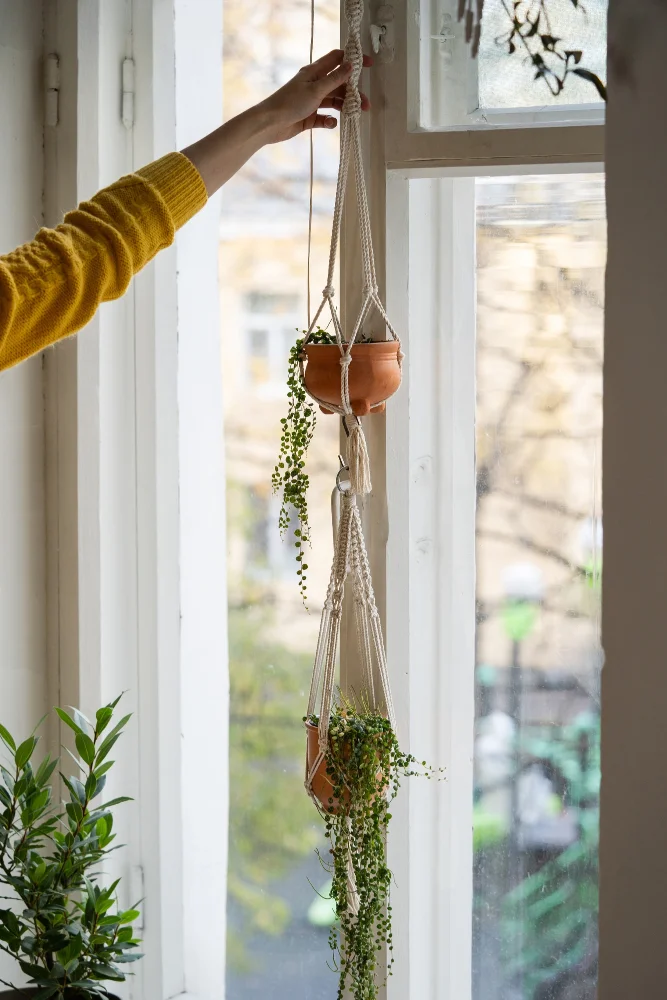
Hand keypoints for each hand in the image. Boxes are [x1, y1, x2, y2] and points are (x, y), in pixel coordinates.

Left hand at [255, 48, 371, 143]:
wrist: (270, 124)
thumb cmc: (290, 102)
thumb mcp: (315, 89)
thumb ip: (334, 79)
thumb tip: (350, 65)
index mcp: (314, 72)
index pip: (337, 60)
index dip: (352, 60)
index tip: (368, 65)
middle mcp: (314, 85)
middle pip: (339, 84)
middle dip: (353, 92)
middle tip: (366, 103)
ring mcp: (312, 101)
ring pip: (334, 101)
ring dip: (345, 106)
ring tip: (356, 114)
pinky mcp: (309, 117)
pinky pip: (324, 118)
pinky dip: (329, 120)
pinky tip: (332, 123)